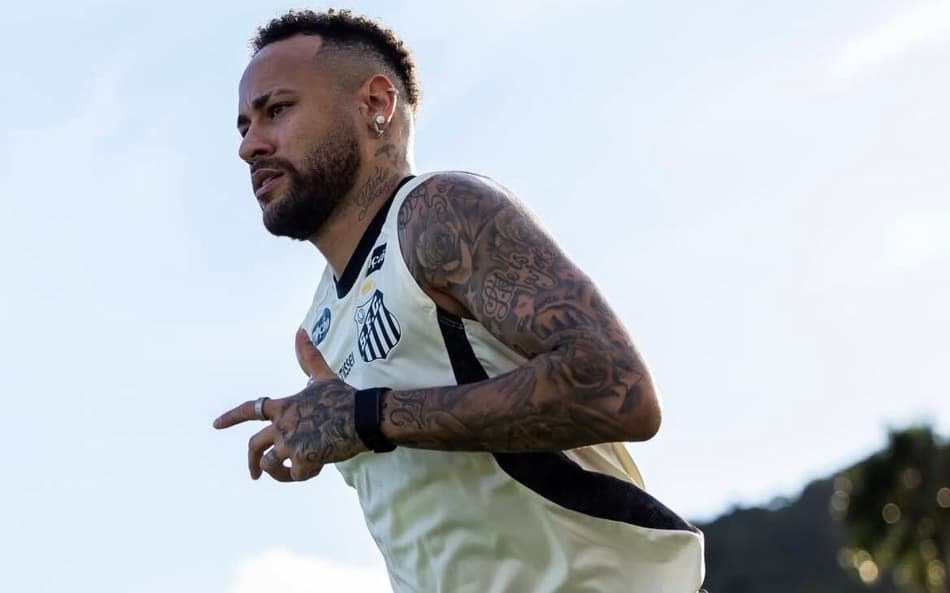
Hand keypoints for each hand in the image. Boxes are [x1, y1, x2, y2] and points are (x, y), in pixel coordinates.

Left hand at [213, 329, 366, 481]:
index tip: (216, 424)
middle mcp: (282, 425)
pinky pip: (296, 474)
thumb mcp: (324, 376)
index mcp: (284, 407)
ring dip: (279, 472)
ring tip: (293, 472)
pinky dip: (305, 474)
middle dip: (251, 462)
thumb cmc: (346, 397)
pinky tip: (319, 467)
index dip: (232, 417)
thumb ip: (309, 357)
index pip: (250, 409)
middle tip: (253, 474)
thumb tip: (301, 330)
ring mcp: (290, 443)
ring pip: (270, 465)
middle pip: (253, 446)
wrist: (364, 417)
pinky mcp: (303, 459)